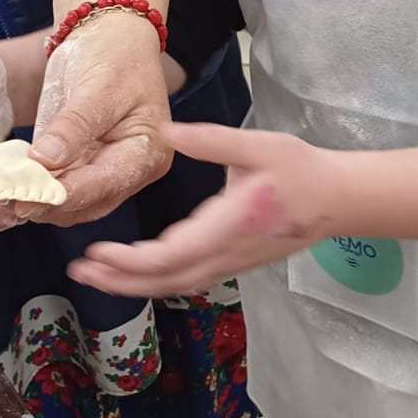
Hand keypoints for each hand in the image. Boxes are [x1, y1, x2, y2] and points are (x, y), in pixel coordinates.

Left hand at [25, 12, 173, 226]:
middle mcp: (137, 170)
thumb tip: (44, 162)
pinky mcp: (94, 167)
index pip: (103, 185)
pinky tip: (16, 183)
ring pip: (76, 205)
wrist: (113, 35)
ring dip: (42, 201)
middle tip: (6, 198)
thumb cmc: (114, 54)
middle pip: (90, 203)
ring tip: (5, 193)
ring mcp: (115, 172)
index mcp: (149, 151)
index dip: (62, 195)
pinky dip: (43, 189)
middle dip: (49, 204)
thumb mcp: (96, 86)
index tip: (22, 197)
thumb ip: (72, 127)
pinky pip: (67, 189)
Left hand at [70, 121, 347, 295]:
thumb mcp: (258, 145)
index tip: (97, 251)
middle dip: (120, 280)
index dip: (129, 261)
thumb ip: (211, 140)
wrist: (337, 200)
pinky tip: (138, 270)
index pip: (170, 256)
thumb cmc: (300, 170)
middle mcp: (225, 253)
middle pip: (165, 281)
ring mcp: (230, 263)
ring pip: (175, 285)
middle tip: (80, 269)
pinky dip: (157, 280)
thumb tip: (166, 132)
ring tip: (98, 273)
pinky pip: (188, 280)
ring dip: (134, 283)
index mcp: (227, 226)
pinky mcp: (233, 263)